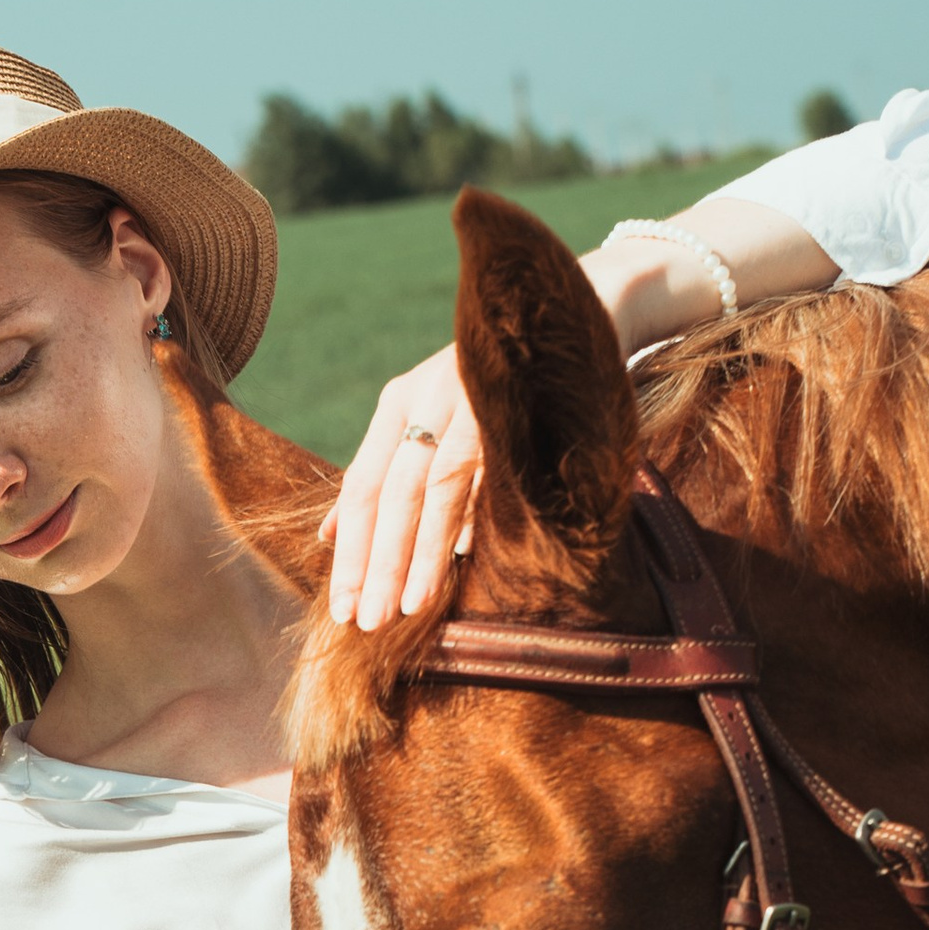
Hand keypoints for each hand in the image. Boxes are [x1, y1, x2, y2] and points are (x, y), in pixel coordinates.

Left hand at [323, 202, 839, 625]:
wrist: (595, 306)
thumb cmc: (521, 386)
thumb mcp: (450, 426)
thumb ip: (399, 476)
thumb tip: (333, 537)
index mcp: (399, 403)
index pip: (360, 488)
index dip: (348, 553)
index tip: (339, 610)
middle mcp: (422, 394)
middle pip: (384, 493)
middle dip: (372, 564)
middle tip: (363, 623)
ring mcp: (465, 392)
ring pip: (425, 486)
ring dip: (414, 553)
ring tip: (403, 608)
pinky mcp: (508, 396)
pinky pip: (476, 466)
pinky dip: (463, 517)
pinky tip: (455, 562)